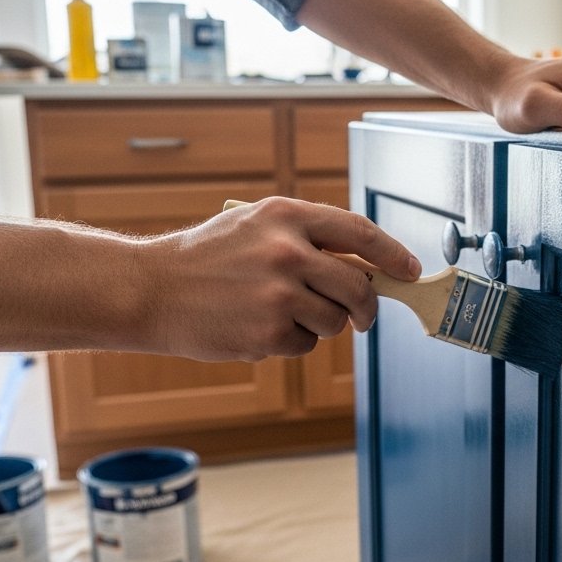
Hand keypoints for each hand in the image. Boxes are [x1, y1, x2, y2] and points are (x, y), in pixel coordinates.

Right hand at [142, 197, 420, 360]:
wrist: (152, 290)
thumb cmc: (207, 258)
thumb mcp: (255, 226)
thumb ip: (307, 238)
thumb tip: (368, 267)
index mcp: (286, 216)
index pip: (359, 232)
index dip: (392, 254)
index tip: (409, 269)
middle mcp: (287, 252)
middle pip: (359, 286)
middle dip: (366, 306)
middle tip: (362, 316)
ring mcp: (280, 295)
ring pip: (335, 320)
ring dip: (320, 324)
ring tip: (279, 312)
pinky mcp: (269, 333)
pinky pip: (306, 344)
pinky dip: (290, 342)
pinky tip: (256, 327)